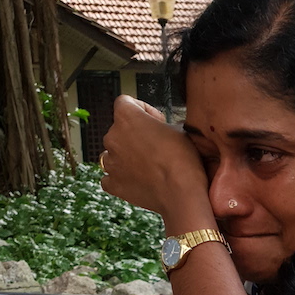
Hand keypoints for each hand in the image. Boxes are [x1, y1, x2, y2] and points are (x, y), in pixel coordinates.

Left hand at [100, 96, 213, 229]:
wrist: (182, 193)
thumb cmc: (183, 160)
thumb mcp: (180, 130)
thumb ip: (163, 125)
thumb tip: (164, 130)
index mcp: (127, 117)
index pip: (126, 102)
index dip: (143, 110)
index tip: (156, 121)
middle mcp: (112, 136)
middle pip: (120, 129)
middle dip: (136, 135)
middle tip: (157, 146)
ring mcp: (110, 161)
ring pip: (114, 153)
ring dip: (128, 156)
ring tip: (149, 165)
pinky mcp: (112, 183)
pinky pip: (112, 177)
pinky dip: (123, 177)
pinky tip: (140, 180)